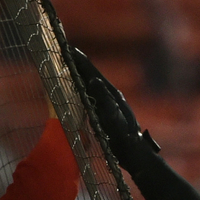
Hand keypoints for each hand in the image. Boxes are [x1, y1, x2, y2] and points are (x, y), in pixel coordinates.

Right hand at [69, 48, 157, 171]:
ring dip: (81, 73)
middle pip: (91, 74)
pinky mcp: (108, 111)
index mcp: (110, 93)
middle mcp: (110, 95)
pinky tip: (80, 88)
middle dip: (78, 63)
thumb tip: (94, 79)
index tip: (67, 47)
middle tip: (65, 51)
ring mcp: (110, 103)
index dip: (79, 60)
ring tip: (70, 65)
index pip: (91, 71)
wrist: (133, 151)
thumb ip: (103, 98)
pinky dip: (83, 86)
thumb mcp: (111, 117)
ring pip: (92, 83)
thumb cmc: (122, 136)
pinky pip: (92, 94)